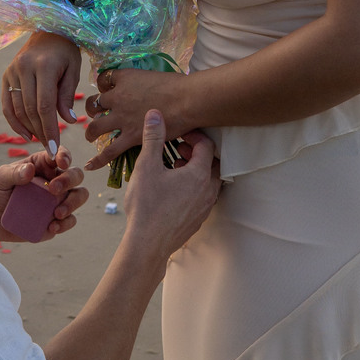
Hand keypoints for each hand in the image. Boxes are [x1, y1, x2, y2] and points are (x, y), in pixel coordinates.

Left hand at [0, 145, 87, 244]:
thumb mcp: (0, 178)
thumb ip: (14, 173)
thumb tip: (30, 170)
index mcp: (43, 165)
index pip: (60, 155)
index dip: (65, 156)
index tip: (61, 162)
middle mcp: (55, 180)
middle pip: (76, 175)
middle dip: (69, 180)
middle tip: (53, 189)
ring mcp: (57, 201)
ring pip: (79, 196)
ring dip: (73, 203)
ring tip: (57, 213)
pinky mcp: (55, 220)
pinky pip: (69, 221)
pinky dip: (65, 223)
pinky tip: (52, 226)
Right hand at [2, 31, 82, 154]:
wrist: (48, 29)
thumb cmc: (66, 51)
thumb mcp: (73, 70)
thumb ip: (67, 96)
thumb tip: (68, 121)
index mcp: (44, 66)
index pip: (45, 106)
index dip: (50, 129)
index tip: (55, 148)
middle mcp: (24, 68)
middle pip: (30, 110)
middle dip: (40, 133)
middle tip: (50, 149)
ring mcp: (12, 71)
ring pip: (17, 109)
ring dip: (28, 129)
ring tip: (41, 141)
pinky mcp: (6, 75)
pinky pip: (6, 104)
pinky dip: (14, 121)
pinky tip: (25, 134)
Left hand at [84, 67, 193, 168]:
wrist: (187, 99)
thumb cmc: (177, 85)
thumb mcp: (154, 75)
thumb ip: (143, 83)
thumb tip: (145, 90)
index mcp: (125, 79)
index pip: (104, 78)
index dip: (104, 85)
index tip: (108, 90)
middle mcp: (118, 98)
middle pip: (95, 103)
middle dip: (93, 109)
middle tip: (96, 114)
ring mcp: (122, 118)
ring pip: (96, 126)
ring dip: (91, 132)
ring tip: (91, 136)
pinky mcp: (130, 137)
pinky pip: (109, 151)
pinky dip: (98, 159)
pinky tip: (90, 165)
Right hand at [122, 111, 218, 261]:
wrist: (148, 244)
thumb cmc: (147, 205)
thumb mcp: (147, 166)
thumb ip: (154, 138)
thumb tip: (156, 114)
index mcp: (200, 175)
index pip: (207, 145)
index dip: (194, 136)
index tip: (179, 134)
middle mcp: (208, 190)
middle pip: (212, 163)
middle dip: (196, 152)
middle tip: (177, 150)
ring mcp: (205, 207)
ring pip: (209, 181)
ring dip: (195, 170)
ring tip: (173, 168)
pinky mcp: (198, 219)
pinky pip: (203, 196)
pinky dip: (193, 186)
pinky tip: (172, 189)